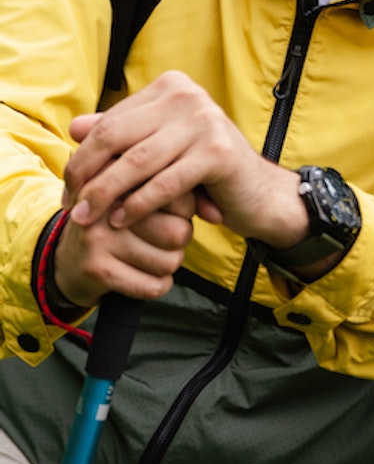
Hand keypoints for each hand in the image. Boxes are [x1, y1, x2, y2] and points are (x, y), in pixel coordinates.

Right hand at [54, 191, 196, 308]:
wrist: (66, 261)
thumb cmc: (119, 224)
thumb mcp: (140, 197)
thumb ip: (180, 193)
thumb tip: (219, 214)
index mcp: (122, 177)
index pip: (180, 195)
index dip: (184, 211)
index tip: (170, 213)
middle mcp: (108, 203)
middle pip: (179, 232)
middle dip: (178, 242)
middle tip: (159, 240)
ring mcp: (100, 236)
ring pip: (170, 261)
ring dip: (167, 266)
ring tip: (148, 257)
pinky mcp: (97, 269)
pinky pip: (153, 286)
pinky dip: (156, 286)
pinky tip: (143, 277)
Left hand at [62, 72, 306, 245]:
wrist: (258, 192)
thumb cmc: (203, 170)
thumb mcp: (159, 148)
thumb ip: (122, 135)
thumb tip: (75, 127)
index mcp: (171, 86)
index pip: (110, 121)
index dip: (83, 156)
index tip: (69, 188)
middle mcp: (188, 95)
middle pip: (117, 136)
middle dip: (87, 175)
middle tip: (72, 208)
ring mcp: (206, 121)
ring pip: (137, 161)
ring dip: (106, 194)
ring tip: (88, 219)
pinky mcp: (218, 152)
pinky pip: (165, 183)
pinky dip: (138, 205)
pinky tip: (122, 221)